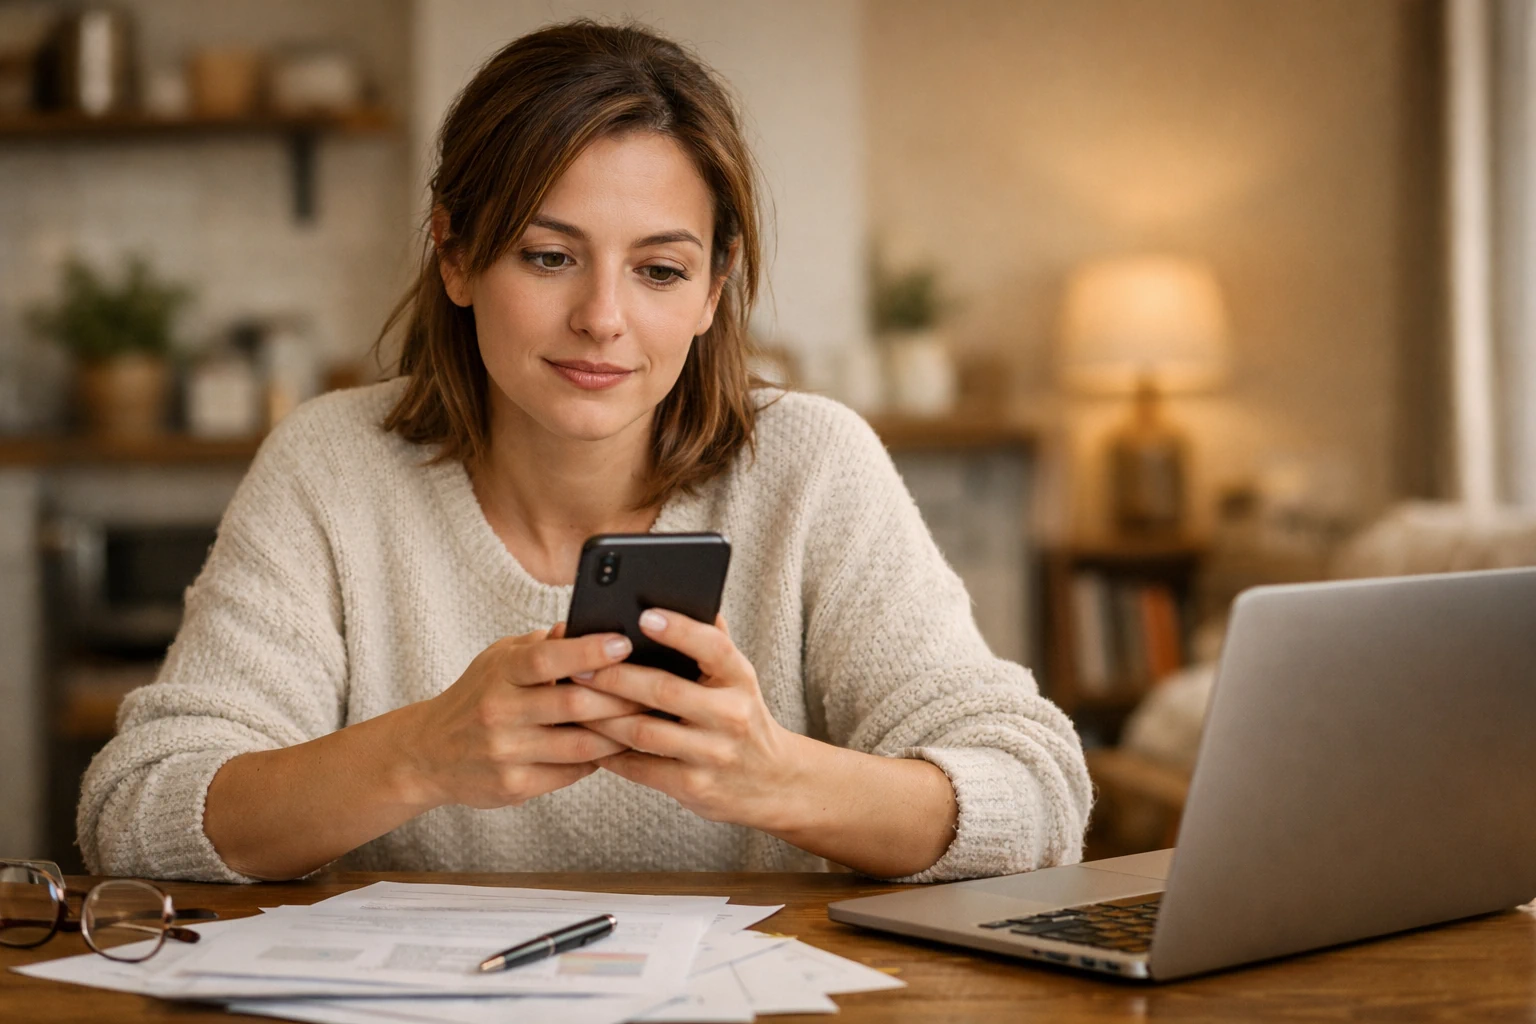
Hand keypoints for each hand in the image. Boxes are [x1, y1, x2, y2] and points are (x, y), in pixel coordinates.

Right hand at [399, 626, 644, 809]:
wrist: (427, 754)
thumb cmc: (477, 696)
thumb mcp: (499, 660)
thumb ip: (543, 644)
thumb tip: (589, 622)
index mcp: (499, 674)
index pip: (547, 658)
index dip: (588, 650)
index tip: (625, 642)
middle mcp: (499, 712)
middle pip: (573, 705)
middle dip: (621, 697)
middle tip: (657, 688)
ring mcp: (505, 752)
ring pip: (580, 745)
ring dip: (619, 733)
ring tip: (648, 720)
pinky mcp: (513, 786)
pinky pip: (571, 773)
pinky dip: (599, 760)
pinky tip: (618, 748)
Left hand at [575, 610, 803, 829]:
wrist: (774, 782)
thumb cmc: (742, 718)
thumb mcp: (738, 679)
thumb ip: (713, 642)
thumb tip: (686, 597)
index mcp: (740, 679)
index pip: (713, 647)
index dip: (680, 630)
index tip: (644, 615)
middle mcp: (731, 715)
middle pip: (665, 690)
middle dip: (616, 677)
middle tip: (581, 666)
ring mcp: (714, 754)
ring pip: (644, 731)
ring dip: (603, 716)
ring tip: (575, 701)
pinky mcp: (695, 787)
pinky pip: (641, 768)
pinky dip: (610, 754)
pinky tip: (589, 740)